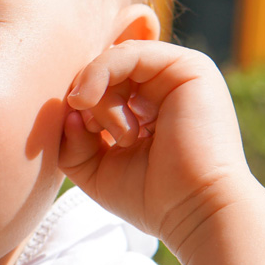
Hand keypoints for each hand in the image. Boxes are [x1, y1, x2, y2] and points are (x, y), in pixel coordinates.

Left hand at [58, 40, 256, 254]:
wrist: (195, 211)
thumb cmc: (151, 197)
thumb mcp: (93, 168)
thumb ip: (72, 138)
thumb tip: (69, 106)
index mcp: (145, 108)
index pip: (98, 84)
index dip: (77, 103)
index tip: (81, 135)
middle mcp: (162, 87)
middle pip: (100, 72)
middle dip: (85, 102)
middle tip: (98, 136)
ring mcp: (176, 75)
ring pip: (110, 61)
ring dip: (96, 97)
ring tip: (113, 134)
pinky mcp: (188, 67)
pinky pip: (126, 53)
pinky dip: (98, 75)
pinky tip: (89, 102)